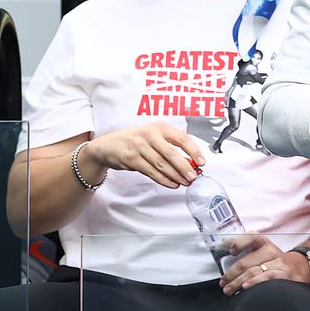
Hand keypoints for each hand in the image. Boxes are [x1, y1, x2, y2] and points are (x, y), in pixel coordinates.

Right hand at [82, 121, 205, 188]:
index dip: (194, 151)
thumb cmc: (135, 140)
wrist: (107, 146)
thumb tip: (191, 160)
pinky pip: (151, 172)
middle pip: (172, 153)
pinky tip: (172, 184)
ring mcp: (139, 146)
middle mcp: (150, 134)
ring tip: (185, 182)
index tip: (202, 162)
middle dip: (185, 167)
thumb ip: (171, 144)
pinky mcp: (131, 159)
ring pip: (162, 164)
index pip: (182, 138)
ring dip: (175, 176)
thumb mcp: (153, 135)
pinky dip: (163, 179)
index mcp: (160, 127)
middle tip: (194, 177)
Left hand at [218, 232, 309, 294]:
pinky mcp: (284, 275)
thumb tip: (227, 254)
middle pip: (246, 262)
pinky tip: (245, 287)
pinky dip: (254, 283)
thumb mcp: (265, 251)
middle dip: (231, 274)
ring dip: (237, 282)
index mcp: (265, 244)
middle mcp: (272, 252)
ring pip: (253, 272)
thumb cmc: (277, 262)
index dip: (239, 243)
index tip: (230, 250)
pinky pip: (266, 278)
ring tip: (229, 289)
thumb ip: (249, 251)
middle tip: (224, 282)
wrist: (301, 268)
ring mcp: (278, 263)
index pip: (251, 238)